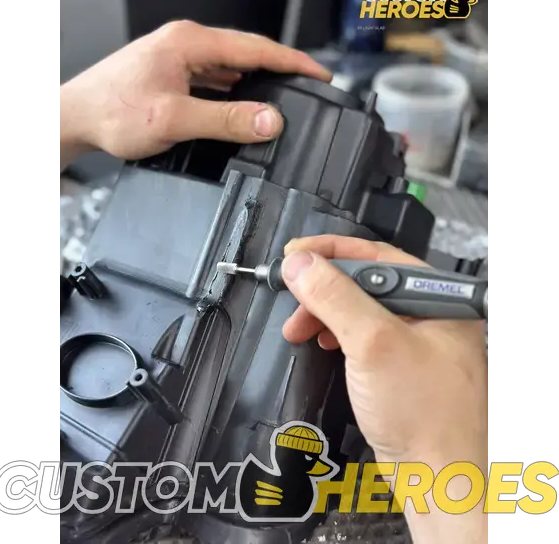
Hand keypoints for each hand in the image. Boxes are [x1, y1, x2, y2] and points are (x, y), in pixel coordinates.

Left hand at [58, 21, 331, 169]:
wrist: (75, 118)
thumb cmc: (112, 112)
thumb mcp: (173, 119)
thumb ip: (224, 119)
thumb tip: (269, 119)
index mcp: (189, 42)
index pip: (255, 46)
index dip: (292, 61)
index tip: (319, 73)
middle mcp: (185, 43)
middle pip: (246, 52)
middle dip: (280, 68)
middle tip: (308, 85)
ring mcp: (177, 57)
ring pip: (230, 65)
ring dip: (257, 79)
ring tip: (283, 95)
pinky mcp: (171, 73)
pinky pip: (214, 78)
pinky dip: (234, 89)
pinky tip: (241, 103)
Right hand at [281, 235, 488, 542]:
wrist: (437, 479)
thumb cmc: (426, 418)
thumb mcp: (373, 344)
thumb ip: (335, 297)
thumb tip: (301, 264)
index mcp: (436, 296)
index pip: (376, 254)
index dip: (330, 251)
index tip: (295, 255)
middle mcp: (428, 313)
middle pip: (364, 281)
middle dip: (322, 288)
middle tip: (292, 294)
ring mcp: (413, 340)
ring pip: (358, 308)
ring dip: (324, 312)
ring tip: (300, 327)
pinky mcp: (398, 363)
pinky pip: (361, 334)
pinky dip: (336, 334)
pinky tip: (324, 342)